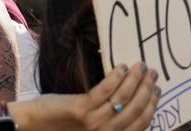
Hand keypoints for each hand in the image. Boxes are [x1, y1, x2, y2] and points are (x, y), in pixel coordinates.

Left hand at [19, 62, 157, 130]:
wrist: (33, 127)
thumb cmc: (63, 128)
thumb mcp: (93, 130)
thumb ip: (111, 122)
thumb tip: (133, 101)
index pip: (141, 123)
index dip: (152, 105)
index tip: (157, 89)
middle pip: (135, 110)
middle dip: (147, 89)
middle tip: (152, 73)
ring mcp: (93, 124)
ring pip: (123, 99)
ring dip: (135, 80)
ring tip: (140, 66)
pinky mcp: (81, 110)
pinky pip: (105, 91)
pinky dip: (116, 77)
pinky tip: (121, 67)